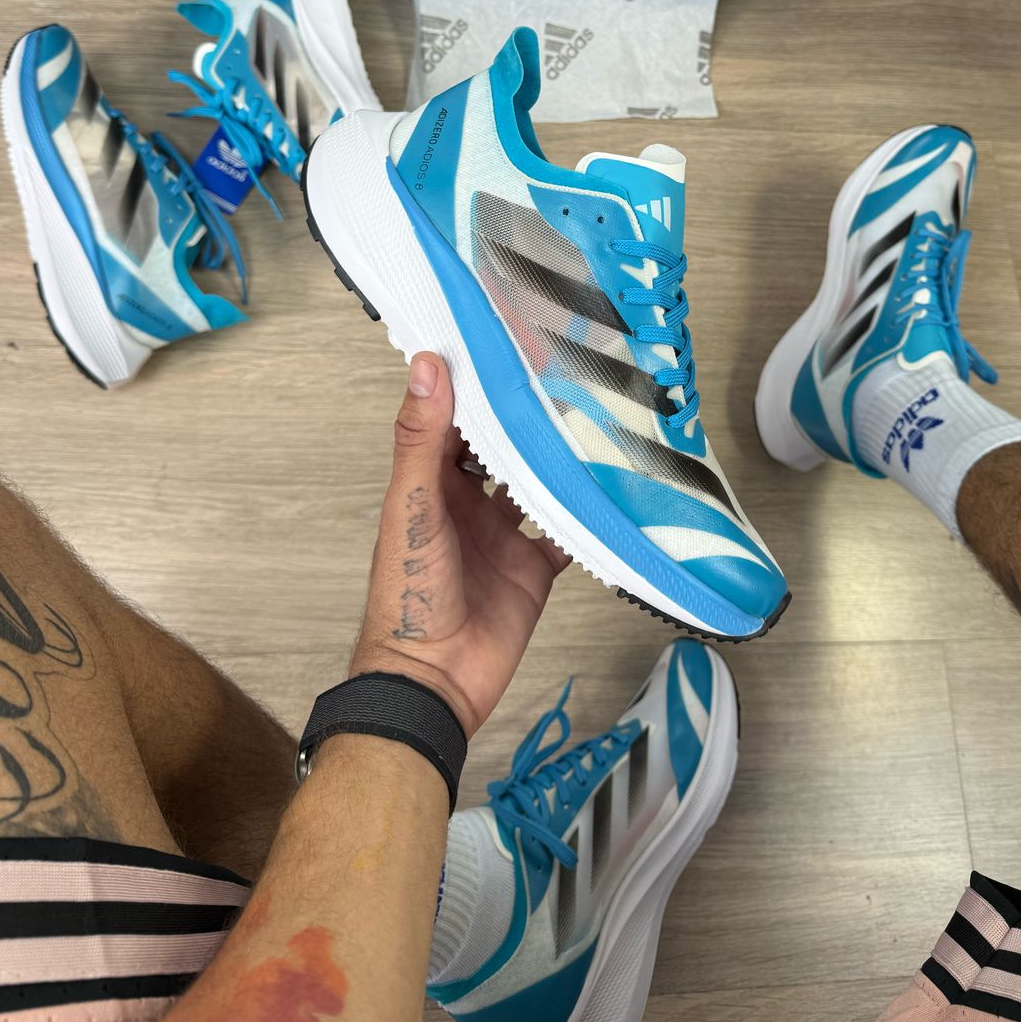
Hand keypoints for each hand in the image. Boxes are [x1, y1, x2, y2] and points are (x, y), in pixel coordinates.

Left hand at [352, 354, 569, 736]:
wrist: (433, 682)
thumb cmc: (408, 596)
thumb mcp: (413, 507)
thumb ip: (422, 439)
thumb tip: (427, 365)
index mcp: (429, 485)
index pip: (453, 420)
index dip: (474, 383)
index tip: (502, 340)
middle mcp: (467, 504)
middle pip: (500, 448)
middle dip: (526, 416)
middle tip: (564, 369)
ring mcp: (503, 535)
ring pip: (537, 483)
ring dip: (559, 458)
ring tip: (595, 414)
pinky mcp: (534, 568)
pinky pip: (566, 532)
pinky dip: (586, 511)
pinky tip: (612, 484)